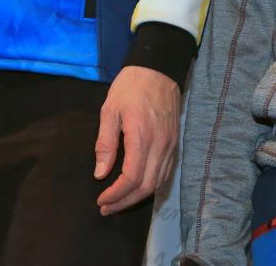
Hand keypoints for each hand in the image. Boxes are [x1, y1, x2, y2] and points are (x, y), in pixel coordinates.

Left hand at [93, 65, 180, 215]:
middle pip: (146, 186)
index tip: (101, 200)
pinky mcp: (174, 143)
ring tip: (119, 201)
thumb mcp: (110, 110)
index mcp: (141, 137)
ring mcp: (170, 145)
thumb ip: (105, 143)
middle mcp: (160, 145)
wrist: (158, 68)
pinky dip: (151, 185)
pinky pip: (165, 172)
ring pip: (157, 182)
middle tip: (107, 207)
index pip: (131, 178)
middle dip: (125, 202)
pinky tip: (137, 187)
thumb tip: (101, 173)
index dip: (116, 194)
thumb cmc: (130, 87)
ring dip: (138, 197)